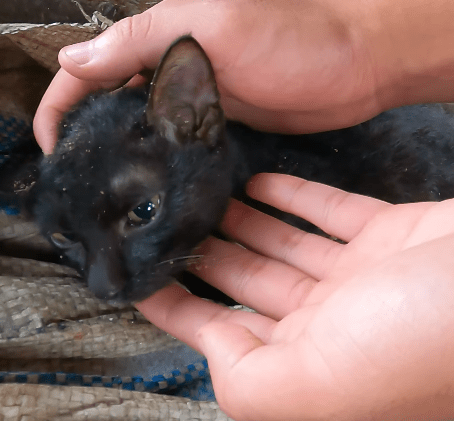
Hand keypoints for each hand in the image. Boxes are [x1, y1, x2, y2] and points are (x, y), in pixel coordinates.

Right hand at [34, 0, 382, 152]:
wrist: (355, 67)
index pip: (90, 67)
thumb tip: (71, 58)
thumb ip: (144, 39)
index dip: (60, 102)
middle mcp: (167, 67)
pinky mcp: (211, 121)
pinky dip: (150, 153)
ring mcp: (189, 96)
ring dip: (113, 147)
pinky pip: (167, 136)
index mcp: (159, 37)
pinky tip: (145, 178)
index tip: (49, 146)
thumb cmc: (293, 43)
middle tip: (73, 177)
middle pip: (106, 97)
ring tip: (101, 186)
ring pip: (134, 120)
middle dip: (82, 131)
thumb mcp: (215, 28)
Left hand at [136, 173, 453, 419]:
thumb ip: (251, 379)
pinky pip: (327, 214)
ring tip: (204, 195)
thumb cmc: (426, 340)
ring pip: (283, 246)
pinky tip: (260, 182)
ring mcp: (362, 279)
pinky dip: (293, 198)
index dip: (176, 307)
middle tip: (170, 218)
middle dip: (206, 253)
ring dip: (242, 222)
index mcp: (307, 363)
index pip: (218, 332)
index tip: (140, 275)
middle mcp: (331, 323)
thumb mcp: (320, 382)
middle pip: (247, 282)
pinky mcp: (390, 238)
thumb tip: (210, 351)